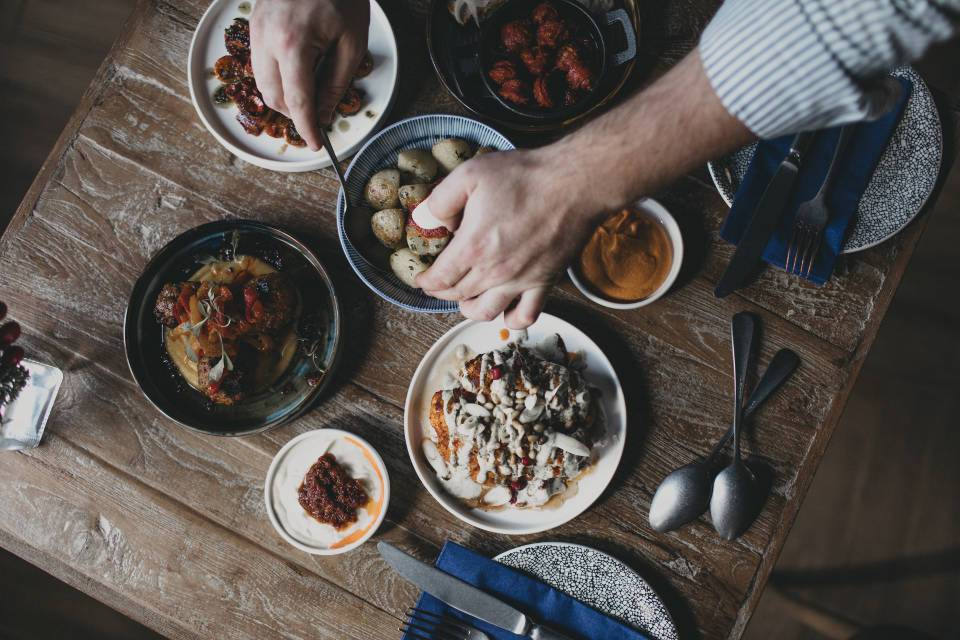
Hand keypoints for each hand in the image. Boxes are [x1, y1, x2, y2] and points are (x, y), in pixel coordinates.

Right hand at [250, 0, 368, 149]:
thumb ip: (337, 83)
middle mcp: (266, 40)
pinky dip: (276, 77)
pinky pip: (260, 64)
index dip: (307, 127)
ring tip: (311, 94)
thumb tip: (325, 114)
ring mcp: (256, 31)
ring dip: (284, 97)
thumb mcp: (351, 43)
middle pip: (274, 97)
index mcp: (293, 45)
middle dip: (296, 113)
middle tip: (320, 115)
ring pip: (262, 83)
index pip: (297, 101)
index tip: (315, 144)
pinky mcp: (254, 24)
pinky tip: (298, 73)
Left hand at [415, 148, 602, 328]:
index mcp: (473, 248)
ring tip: (466, 298)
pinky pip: (526, 316)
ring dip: (469, 309)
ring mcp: (521, 281)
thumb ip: (441, 200)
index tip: (422, 278)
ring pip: (485, 312)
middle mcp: (495, 272)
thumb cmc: (526, 176)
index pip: (439, 278)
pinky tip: (506, 308)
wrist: (574, 183)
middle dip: (442, 292)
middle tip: (439, 283)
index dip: (425, 281)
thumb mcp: (470, 175)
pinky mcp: (544, 282)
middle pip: (458, 295)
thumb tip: (424, 219)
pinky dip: (511, 319)